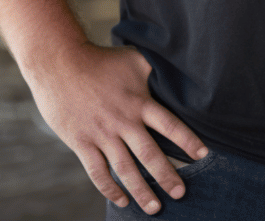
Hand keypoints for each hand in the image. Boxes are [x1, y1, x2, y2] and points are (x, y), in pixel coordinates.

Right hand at [26, 43, 208, 213]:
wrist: (60, 64)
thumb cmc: (101, 60)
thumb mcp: (134, 59)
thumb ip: (155, 69)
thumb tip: (180, 68)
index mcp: (138, 101)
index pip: (169, 124)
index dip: (188, 140)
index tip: (203, 155)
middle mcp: (123, 121)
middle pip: (150, 154)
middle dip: (167, 176)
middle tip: (181, 194)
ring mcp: (102, 134)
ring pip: (125, 169)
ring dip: (141, 191)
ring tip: (155, 208)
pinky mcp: (81, 143)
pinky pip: (98, 172)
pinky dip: (110, 189)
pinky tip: (121, 200)